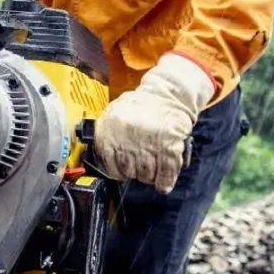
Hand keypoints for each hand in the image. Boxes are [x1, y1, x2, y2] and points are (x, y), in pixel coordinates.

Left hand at [94, 53, 213, 192]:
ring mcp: (149, 141)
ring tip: (152, 168)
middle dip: (135, 173)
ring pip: (147, 175)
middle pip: (129, 171)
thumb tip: (104, 162)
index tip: (121, 172)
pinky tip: (164, 182)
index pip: (108, 164)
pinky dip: (165, 181)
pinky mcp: (169, 146)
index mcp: (109, 127)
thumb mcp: (115, 113)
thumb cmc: (141, 104)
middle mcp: (127, 136)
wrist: (169, 92)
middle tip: (140, 167)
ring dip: (150, 177)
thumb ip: (108, 135)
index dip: (116, 171)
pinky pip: (165, 173)